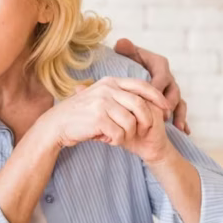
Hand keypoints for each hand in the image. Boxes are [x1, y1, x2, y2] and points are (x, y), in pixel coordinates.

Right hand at [43, 77, 172, 162]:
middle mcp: (107, 89)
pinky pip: (119, 133)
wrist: (56, 124)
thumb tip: (145, 97)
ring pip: (131, 122)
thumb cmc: (80, 114)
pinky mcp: (98, 118)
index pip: (141, 86)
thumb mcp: (99, 96)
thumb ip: (118, 94)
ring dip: (127, 134)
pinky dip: (116, 140)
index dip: (157, 97)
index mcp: (110, 82)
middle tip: (145, 131)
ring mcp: (102, 103)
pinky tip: (107, 140)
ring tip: (116, 136)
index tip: (166, 109)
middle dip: (147, 120)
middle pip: (140, 105)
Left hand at [114, 38, 189, 134]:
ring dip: (178, 115)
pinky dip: (183, 121)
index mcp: (159, 65)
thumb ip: (125, 49)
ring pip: (179, 103)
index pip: (161, 75)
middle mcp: (168, 78)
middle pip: (173, 91)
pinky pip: (181, 112)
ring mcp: (172, 91)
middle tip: (163, 116)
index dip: (157, 86)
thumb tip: (121, 42)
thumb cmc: (129, 62)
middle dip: (168, 104)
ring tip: (176, 127)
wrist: (132, 72)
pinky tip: (185, 132)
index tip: (150, 97)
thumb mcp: (127, 54)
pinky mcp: (173, 102)